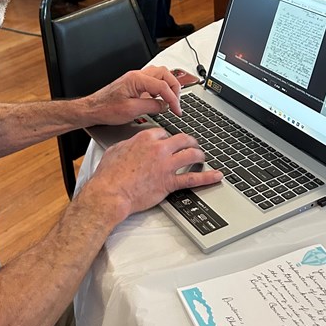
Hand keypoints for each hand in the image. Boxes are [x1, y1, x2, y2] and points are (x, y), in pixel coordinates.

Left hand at [85, 66, 182, 124]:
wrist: (92, 109)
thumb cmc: (105, 109)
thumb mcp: (131, 111)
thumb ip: (151, 106)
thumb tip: (165, 106)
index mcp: (136, 79)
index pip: (163, 86)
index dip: (173, 99)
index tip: (177, 110)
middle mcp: (137, 75)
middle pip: (165, 74)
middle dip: (174, 88)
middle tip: (177, 103)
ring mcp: (135, 78)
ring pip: (160, 74)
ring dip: (168, 85)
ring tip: (171, 99)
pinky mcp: (134, 84)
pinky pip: (153, 80)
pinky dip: (161, 87)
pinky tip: (159, 98)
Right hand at [86, 128, 222, 217]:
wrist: (110, 193)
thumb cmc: (109, 174)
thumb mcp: (116, 150)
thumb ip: (128, 144)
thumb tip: (131, 144)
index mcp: (145, 138)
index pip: (164, 133)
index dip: (167, 138)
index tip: (167, 142)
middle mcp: (159, 149)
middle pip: (182, 139)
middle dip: (189, 141)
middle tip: (192, 144)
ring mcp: (166, 165)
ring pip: (191, 154)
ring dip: (199, 155)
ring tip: (201, 157)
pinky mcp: (170, 182)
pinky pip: (193, 178)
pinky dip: (207, 177)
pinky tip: (216, 175)